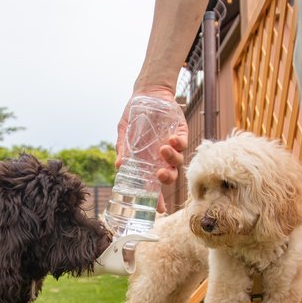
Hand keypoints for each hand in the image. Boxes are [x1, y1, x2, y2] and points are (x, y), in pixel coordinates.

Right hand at [115, 88, 187, 211]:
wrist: (147, 93)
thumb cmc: (134, 115)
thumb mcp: (123, 131)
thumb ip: (122, 148)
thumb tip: (118, 165)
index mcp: (147, 162)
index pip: (153, 185)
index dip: (156, 198)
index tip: (159, 210)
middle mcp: (161, 158)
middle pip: (169, 176)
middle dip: (167, 178)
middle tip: (160, 174)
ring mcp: (172, 146)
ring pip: (178, 162)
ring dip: (172, 159)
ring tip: (163, 148)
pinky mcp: (181, 132)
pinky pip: (184, 143)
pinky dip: (179, 143)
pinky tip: (171, 139)